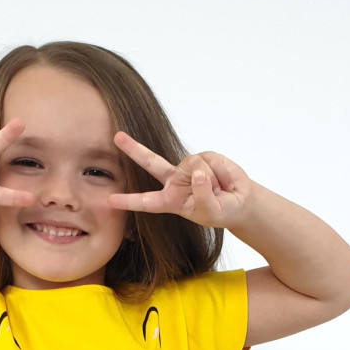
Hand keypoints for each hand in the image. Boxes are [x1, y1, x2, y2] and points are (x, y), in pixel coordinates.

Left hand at [107, 133, 252, 228]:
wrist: (239, 202)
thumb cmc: (221, 212)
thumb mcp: (211, 212)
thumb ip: (202, 195)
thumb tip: (197, 171)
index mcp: (170, 200)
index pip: (146, 202)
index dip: (129, 201)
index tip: (110, 200)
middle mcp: (175, 180)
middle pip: (151, 163)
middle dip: (134, 149)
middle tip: (117, 137)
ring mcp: (188, 167)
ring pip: (194, 166)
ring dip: (211, 180)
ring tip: (219, 190)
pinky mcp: (204, 156)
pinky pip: (210, 161)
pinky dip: (220, 172)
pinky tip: (223, 180)